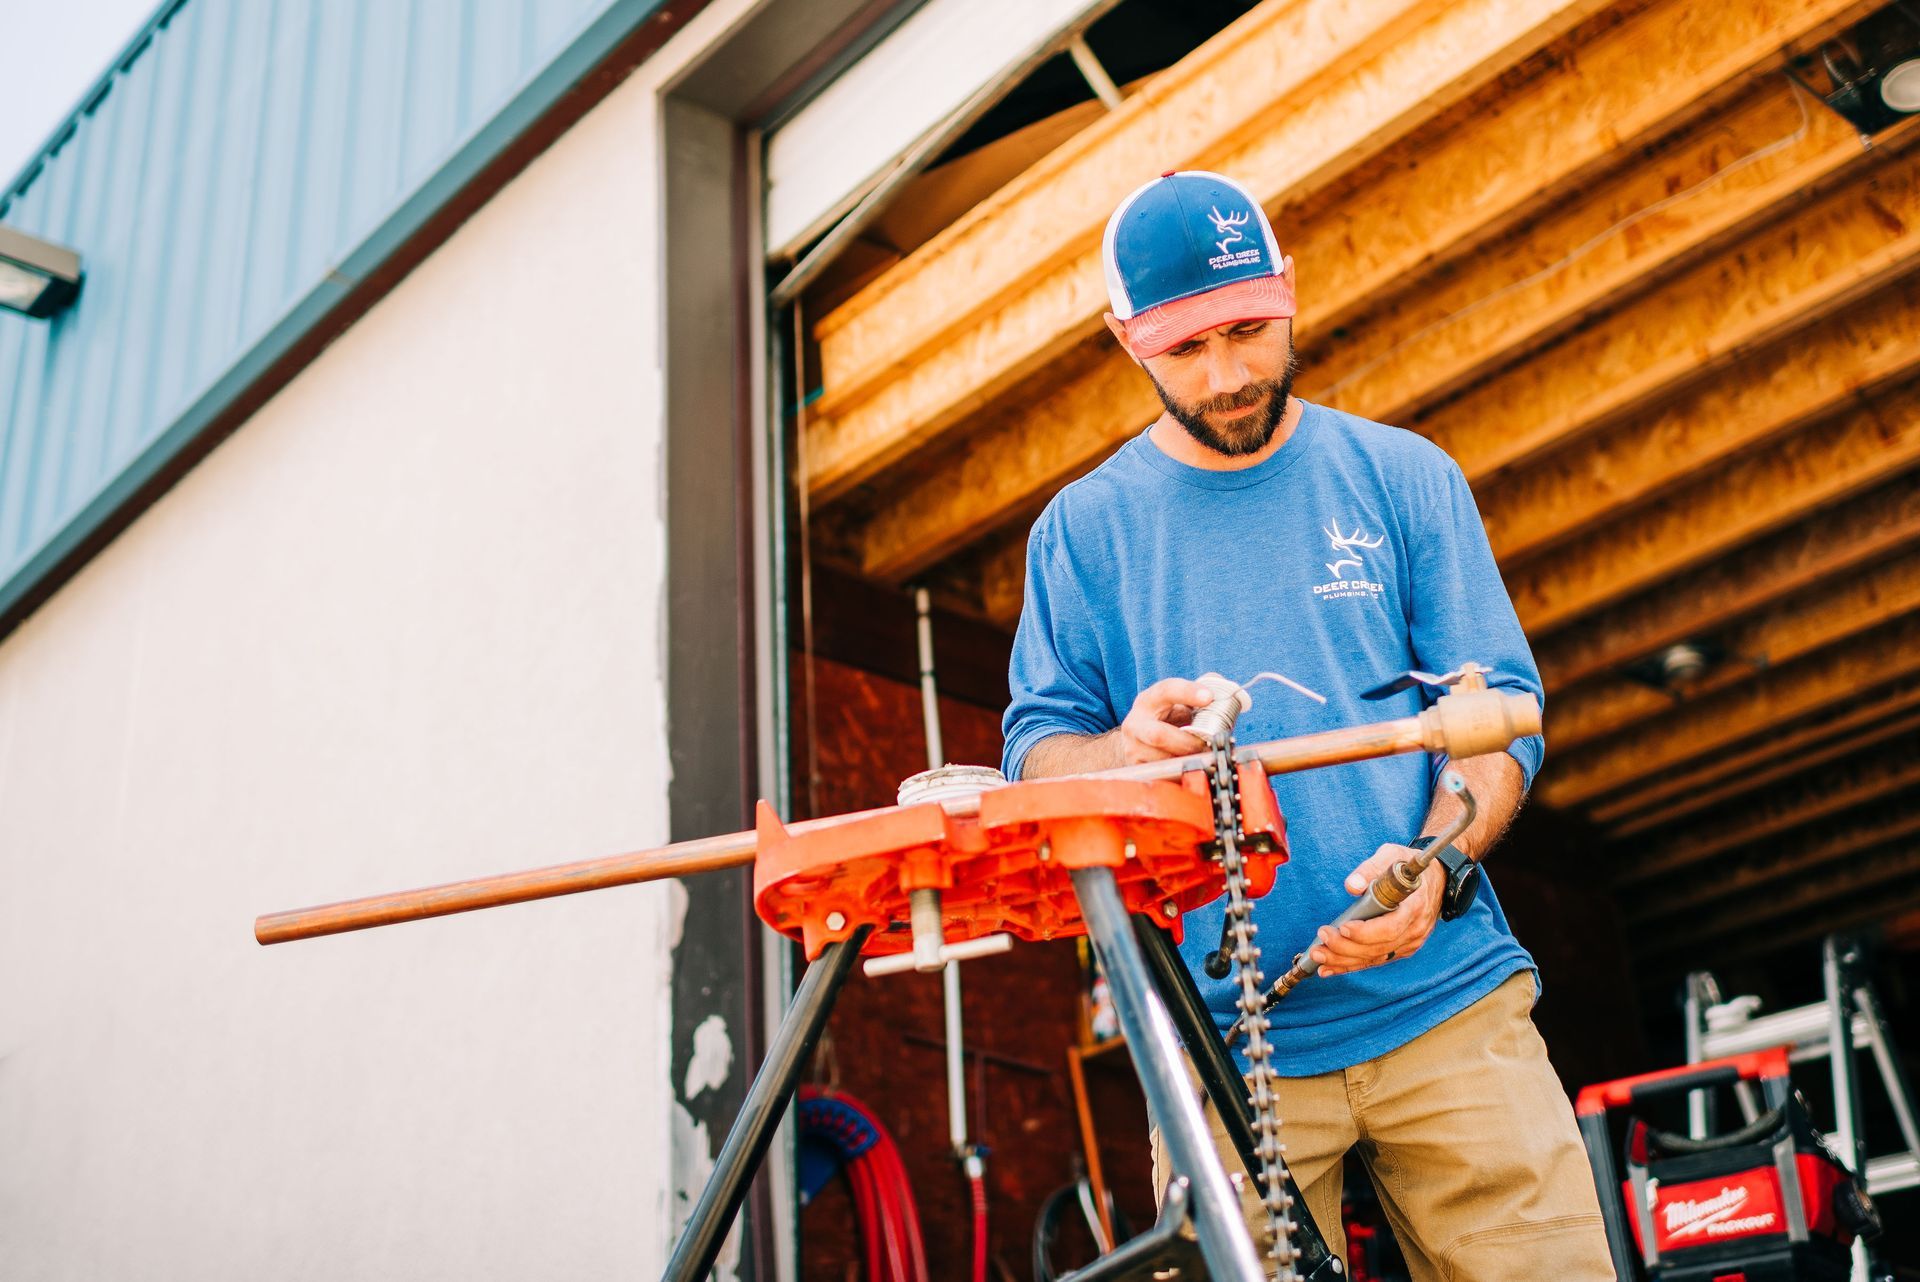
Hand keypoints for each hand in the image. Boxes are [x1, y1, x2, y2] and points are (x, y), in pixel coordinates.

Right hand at [1116, 677, 1215, 764]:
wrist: (1140, 740)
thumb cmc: (1167, 720)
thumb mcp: (1179, 703)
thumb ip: (1200, 693)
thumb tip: (1226, 690)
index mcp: (1148, 701)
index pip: (1166, 691)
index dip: (1188, 692)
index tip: (1209, 697)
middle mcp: (1135, 723)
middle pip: (1158, 735)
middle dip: (1188, 743)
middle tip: (1207, 744)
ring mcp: (1132, 748)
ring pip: (1161, 759)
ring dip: (1186, 760)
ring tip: (1202, 757)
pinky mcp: (1136, 767)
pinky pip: (1161, 774)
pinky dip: (1179, 772)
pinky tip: (1188, 767)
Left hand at [1307, 844, 1444, 976]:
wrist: (1436, 879)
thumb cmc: (1409, 866)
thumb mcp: (1392, 855)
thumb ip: (1371, 868)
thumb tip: (1351, 885)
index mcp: (1414, 906)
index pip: (1390, 927)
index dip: (1366, 932)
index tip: (1344, 928)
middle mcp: (1414, 929)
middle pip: (1379, 947)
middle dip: (1346, 948)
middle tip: (1321, 941)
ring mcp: (1410, 942)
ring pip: (1375, 957)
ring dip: (1343, 961)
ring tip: (1318, 957)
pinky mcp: (1402, 949)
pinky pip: (1376, 960)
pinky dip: (1351, 965)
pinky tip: (1329, 968)